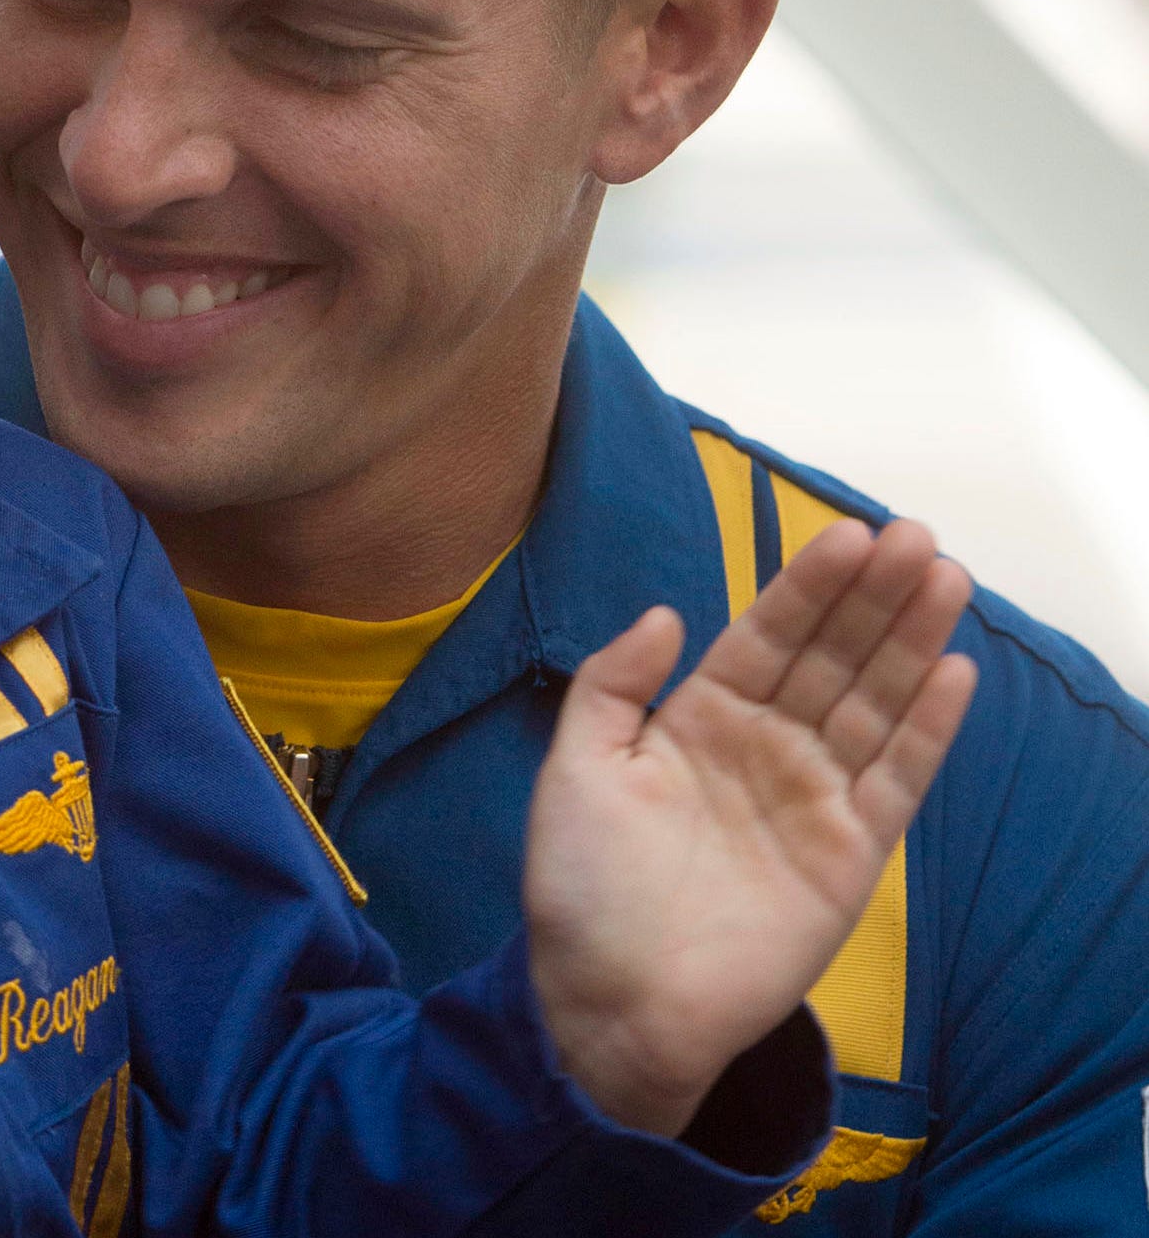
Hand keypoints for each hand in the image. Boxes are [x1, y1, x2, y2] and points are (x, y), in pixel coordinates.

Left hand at [525, 518, 976, 1136]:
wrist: (610, 999)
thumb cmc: (582, 884)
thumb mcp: (576, 766)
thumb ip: (616, 684)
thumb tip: (664, 612)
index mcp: (700, 718)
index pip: (766, 635)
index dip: (807, 586)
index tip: (848, 533)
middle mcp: (764, 747)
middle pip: (833, 657)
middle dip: (873, 597)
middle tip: (917, 536)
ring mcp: (811, 798)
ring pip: (874, 703)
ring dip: (912, 642)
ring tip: (947, 579)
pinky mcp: (848, 856)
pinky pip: (896, 781)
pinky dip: (928, 730)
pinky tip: (954, 673)